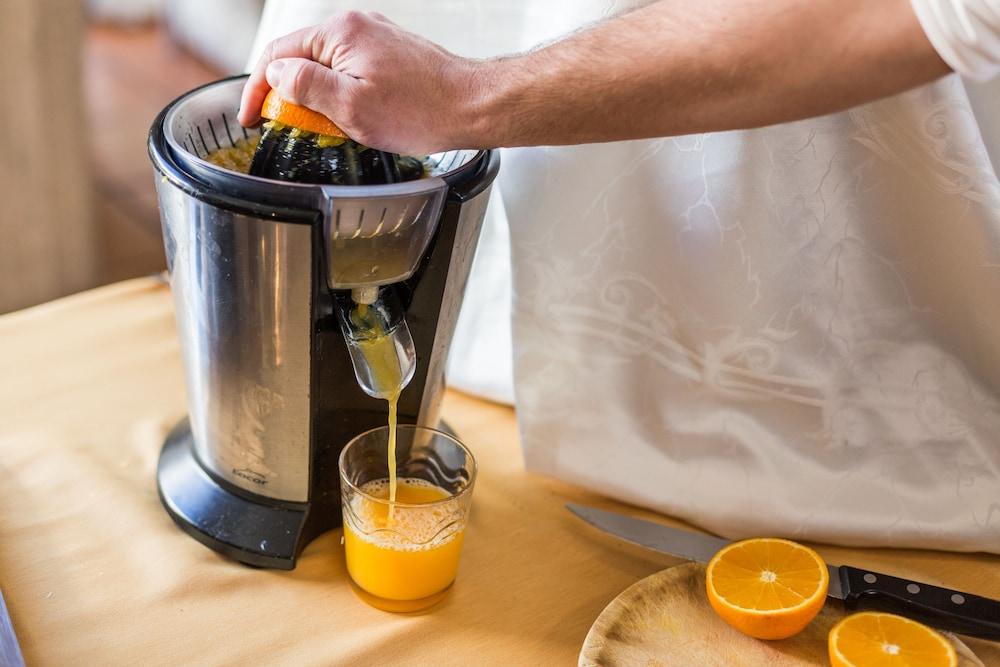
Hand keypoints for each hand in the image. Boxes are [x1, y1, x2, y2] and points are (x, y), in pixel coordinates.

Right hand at [238, 11, 485, 153]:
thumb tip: (275, 75)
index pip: (278, 54)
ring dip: (313, 95)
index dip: (257, 89)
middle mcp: (356, 26)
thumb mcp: (351, 108)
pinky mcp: (390, 52)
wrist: (472, 106)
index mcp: (340, 33)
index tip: (250, 118)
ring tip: (318, 127)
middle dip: (285, 93)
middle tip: (281, 127)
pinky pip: (349, 68)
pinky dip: (338, 91)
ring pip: (325, 65)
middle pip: (300, 56)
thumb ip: (305, 88)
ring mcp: (375, 37)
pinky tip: (347, 116)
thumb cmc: (421, 111)